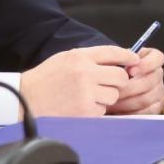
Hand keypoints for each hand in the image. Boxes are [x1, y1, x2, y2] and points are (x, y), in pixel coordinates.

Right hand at [20, 46, 138, 116]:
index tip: (134, 60)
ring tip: (89, 95)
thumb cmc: (46, 77)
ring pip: (114, 95)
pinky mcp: (86, 110)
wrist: (28, 97)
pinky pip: (103, 109)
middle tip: (109, 83)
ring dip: (106, 96)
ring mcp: (86, 93)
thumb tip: (114, 60)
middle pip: (120, 77)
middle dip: (118, 81)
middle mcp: (86, 73)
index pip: (113, 52)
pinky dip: (96, 109)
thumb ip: (89, 57)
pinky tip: (81, 105)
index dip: (128, 56)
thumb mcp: (65, 58)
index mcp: (80, 56)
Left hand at [107, 47, 163, 114]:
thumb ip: (119, 60)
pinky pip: (147, 112)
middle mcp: (157, 74)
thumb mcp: (116, 60)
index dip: (146, 64)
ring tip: (113, 101)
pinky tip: (120, 111)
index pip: (158, 58)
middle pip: (150, 81)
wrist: (112, 85)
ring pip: (147, 98)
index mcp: (151, 58)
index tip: (129, 70)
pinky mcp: (156, 107)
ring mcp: (159, 92)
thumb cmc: (114, 69)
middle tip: (113, 90)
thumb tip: (118, 66)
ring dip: (128, 101)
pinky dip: (133, 112)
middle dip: (129, 88)